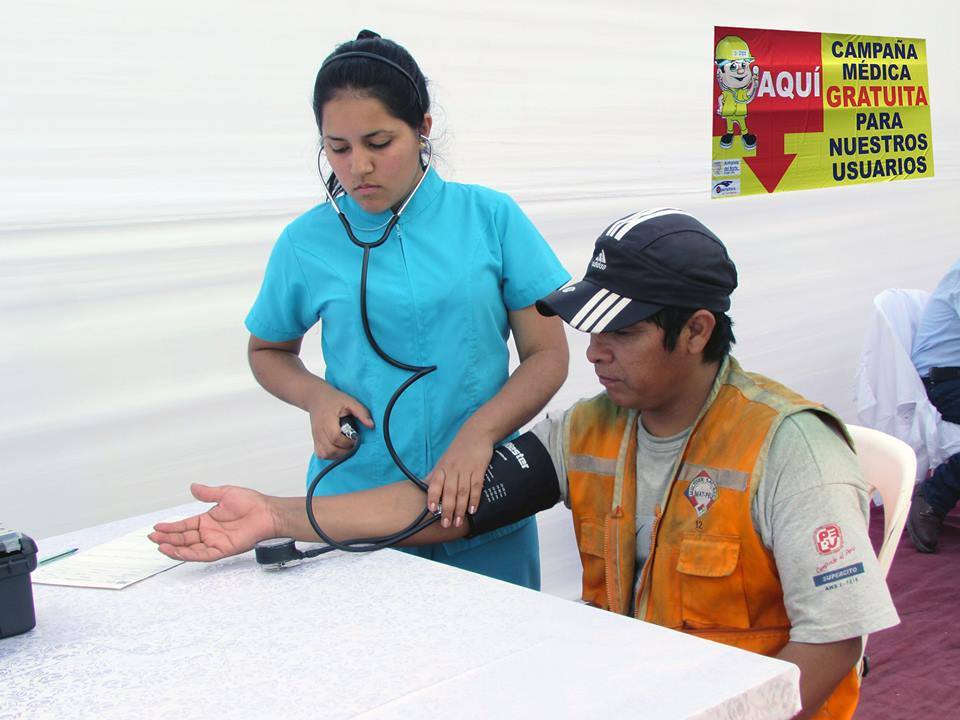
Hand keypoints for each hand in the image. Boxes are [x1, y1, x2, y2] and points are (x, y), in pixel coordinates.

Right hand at [148, 483, 278, 561]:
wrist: (267, 512)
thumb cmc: (252, 503)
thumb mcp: (225, 494)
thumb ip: (208, 493)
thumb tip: (193, 487)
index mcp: (208, 520)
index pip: (185, 526)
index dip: (170, 527)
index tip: (157, 528)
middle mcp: (210, 532)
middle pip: (184, 538)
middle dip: (167, 538)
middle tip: (153, 538)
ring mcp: (215, 542)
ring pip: (189, 548)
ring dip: (174, 548)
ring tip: (160, 545)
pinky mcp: (222, 549)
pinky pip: (202, 555)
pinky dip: (188, 554)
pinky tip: (176, 551)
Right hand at [307, 384, 373, 459]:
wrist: (316, 398)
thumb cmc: (334, 399)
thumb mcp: (350, 402)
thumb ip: (361, 412)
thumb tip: (371, 425)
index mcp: (327, 420)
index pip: (335, 437)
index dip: (348, 442)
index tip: (357, 439)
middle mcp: (319, 430)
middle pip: (330, 449)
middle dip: (345, 452)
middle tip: (354, 446)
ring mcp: (316, 436)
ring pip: (325, 454)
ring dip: (338, 455)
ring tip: (347, 449)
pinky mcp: (315, 440)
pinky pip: (321, 454)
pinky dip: (330, 456)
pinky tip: (339, 450)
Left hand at [425, 425, 494, 529]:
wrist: (476, 433)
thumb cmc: (458, 450)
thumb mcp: (443, 461)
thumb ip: (435, 476)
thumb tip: (424, 489)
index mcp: (442, 468)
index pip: (435, 484)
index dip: (432, 497)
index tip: (432, 510)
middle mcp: (452, 469)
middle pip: (449, 492)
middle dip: (447, 510)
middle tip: (446, 524)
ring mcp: (466, 469)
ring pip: (462, 492)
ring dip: (460, 508)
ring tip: (458, 522)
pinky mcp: (479, 469)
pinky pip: (476, 486)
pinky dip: (474, 499)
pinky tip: (473, 510)